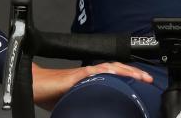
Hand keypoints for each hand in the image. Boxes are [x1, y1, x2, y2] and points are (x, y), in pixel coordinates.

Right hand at [32, 62, 152, 109]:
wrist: (32, 85)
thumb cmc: (50, 93)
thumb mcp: (73, 100)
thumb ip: (86, 102)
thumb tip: (99, 114)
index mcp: (89, 79)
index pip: (113, 74)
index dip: (129, 76)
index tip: (143, 82)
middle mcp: (87, 74)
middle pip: (114, 68)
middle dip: (132, 72)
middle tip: (147, 79)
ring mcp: (81, 74)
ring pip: (106, 68)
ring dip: (123, 70)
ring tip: (138, 75)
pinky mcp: (72, 77)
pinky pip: (90, 72)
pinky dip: (103, 71)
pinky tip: (113, 72)